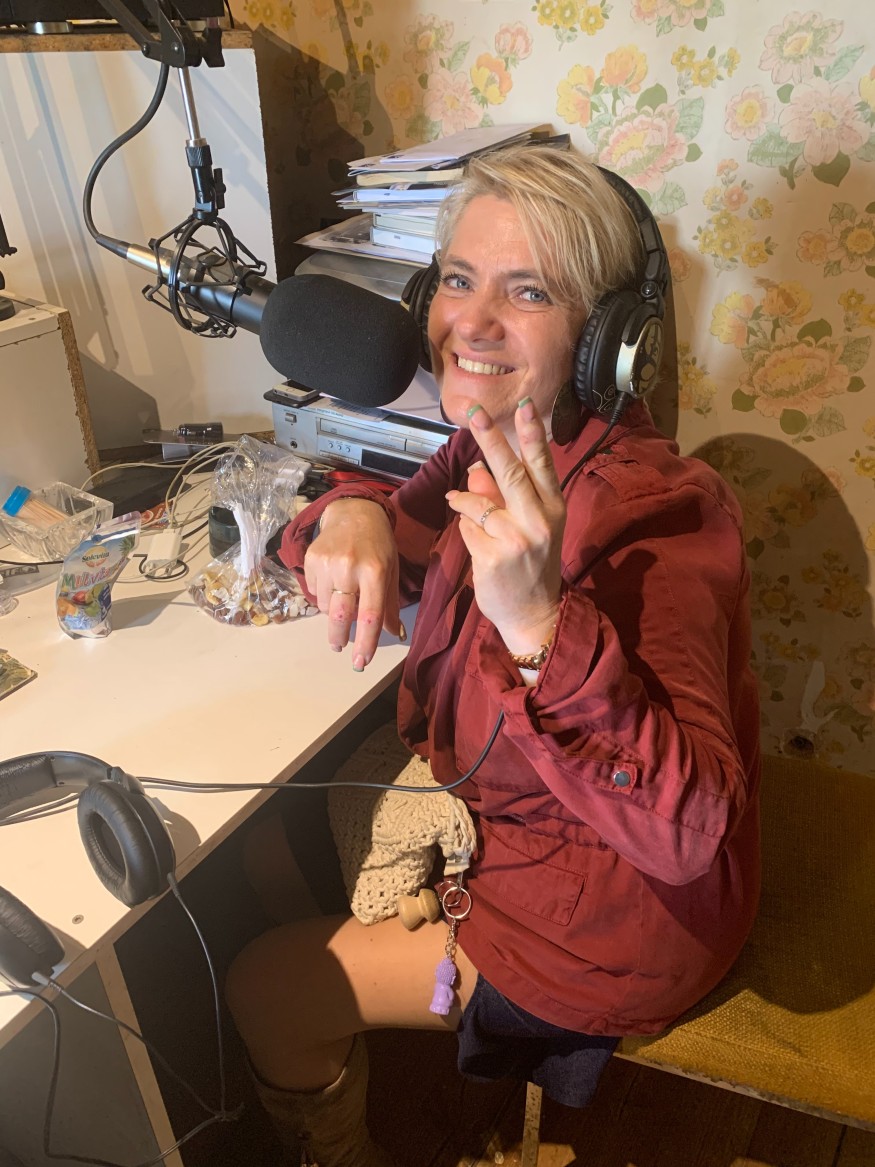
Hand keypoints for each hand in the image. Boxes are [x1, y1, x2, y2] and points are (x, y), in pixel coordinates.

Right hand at [303, 500, 402, 669]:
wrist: (353, 512)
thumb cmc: (378, 545)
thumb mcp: (391, 570)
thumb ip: (390, 604)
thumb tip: (396, 634)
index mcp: (375, 571)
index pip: (370, 616)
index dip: (365, 643)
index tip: (361, 663)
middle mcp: (349, 567)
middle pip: (340, 617)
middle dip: (339, 638)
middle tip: (339, 646)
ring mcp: (327, 562)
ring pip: (324, 606)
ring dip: (333, 610)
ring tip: (342, 594)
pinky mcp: (311, 558)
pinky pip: (313, 591)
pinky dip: (322, 593)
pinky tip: (331, 578)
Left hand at [445, 398, 563, 654]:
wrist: (535, 615)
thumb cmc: (531, 565)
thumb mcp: (528, 527)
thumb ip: (505, 496)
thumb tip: (478, 466)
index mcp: (553, 508)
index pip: (541, 465)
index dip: (532, 434)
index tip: (525, 406)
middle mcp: (539, 520)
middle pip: (510, 472)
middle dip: (491, 439)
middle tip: (474, 413)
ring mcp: (516, 539)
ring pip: (477, 502)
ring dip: (464, 501)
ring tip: (459, 504)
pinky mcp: (492, 557)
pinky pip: (465, 528)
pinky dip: (464, 529)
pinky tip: (475, 542)